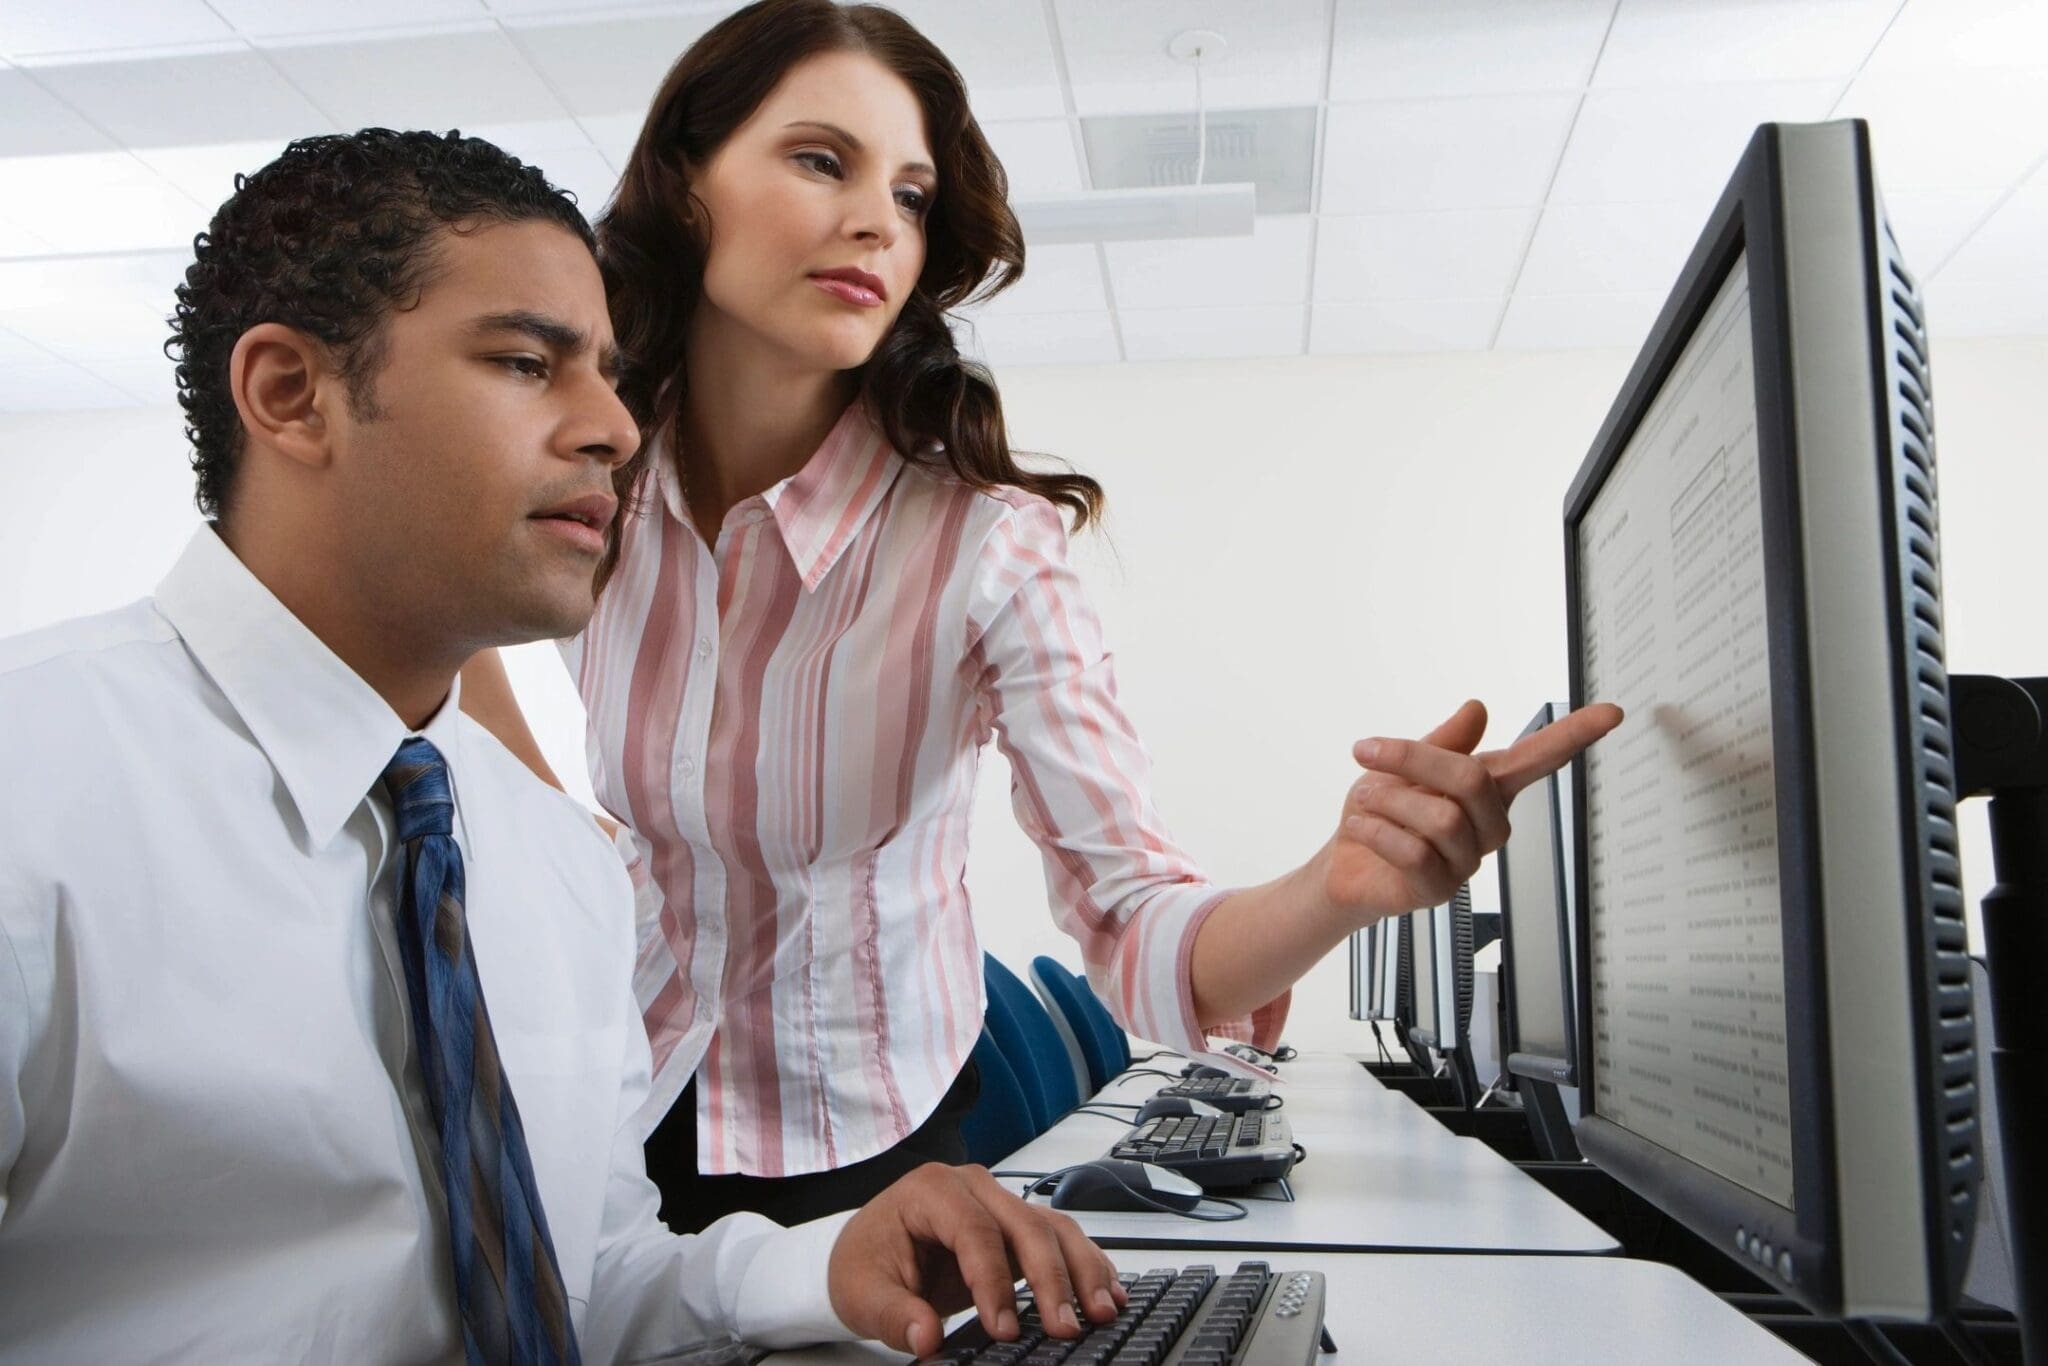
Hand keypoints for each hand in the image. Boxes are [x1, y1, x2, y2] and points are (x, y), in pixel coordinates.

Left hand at [827, 1163, 1126, 1356]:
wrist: (870, 1251)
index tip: (1006, 1330)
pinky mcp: (1016, 1227)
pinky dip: (1087, 1265)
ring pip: (1053, 1227)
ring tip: (1102, 1311)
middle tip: (1066, 1327)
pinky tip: (1108, 1292)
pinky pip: (1060, 1238)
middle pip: (1026, 1224)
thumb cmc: (865, 1261)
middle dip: (1052, 1278)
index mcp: (931, 1191)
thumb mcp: (861, 1292)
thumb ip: (894, 1315)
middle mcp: (973, 1187)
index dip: (993, 1282)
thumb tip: (926, 1337)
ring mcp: (999, 1203)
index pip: (974, 1233)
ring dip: (1082, 1270)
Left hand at [1320, 699, 1622, 921]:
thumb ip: (1442, 742)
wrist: (1343, 865)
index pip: (1538, 759)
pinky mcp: (1439, 891)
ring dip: (1387, 800)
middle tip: (1367, 751)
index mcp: (1486, 788)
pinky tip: (1361, 828)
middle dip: (1413, 759)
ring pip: (1441, 817)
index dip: (1574, 735)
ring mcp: (1467, 861)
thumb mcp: (1402, 766)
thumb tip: (1477, 708)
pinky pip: (1415, 853)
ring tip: (1364, 801)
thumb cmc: (1379, 813)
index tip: (1612, 713)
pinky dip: (1377, 831)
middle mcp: (1487, 825)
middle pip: (1472, 780)